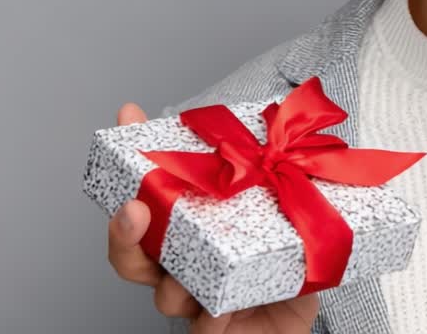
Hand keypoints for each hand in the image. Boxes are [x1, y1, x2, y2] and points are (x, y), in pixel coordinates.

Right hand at [108, 103, 321, 332]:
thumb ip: (273, 169)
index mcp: (186, 230)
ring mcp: (194, 301)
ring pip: (164, 296)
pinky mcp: (217, 331)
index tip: (128, 114)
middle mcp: (181, 266)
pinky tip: (220, 309)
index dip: (131, 154)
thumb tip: (276, 116)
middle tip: (135, 209)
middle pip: (131, 256)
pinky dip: (208, 320)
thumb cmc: (282, 256)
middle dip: (124, 231)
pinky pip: (202, 330)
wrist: (302, 310)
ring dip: (172, 285)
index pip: (146, 194)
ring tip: (188, 278)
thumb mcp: (280, 202)